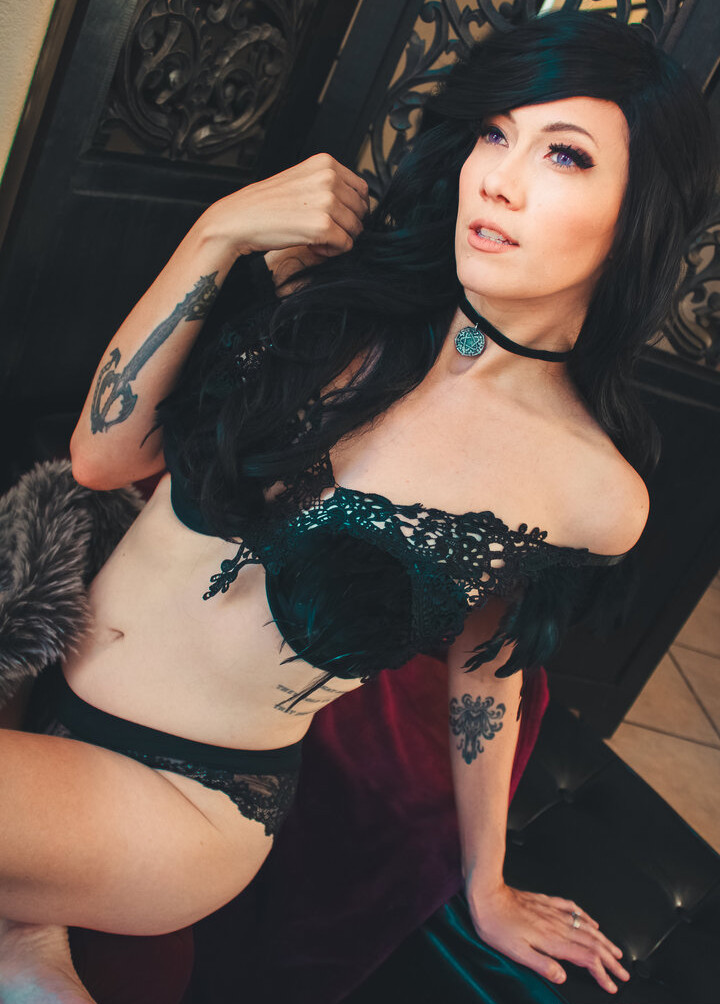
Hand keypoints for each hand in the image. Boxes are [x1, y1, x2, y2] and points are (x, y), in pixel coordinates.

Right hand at [199, 152, 369, 259]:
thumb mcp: (300, 180)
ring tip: (315, 238)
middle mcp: (329, 178)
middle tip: (322, 231)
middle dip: (346, 226)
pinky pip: (345, 245)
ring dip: (338, 239)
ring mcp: (327, 202)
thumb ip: (327, 185)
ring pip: (355, 229)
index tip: (336, 218)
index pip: (362, 190)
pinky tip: (313, 246)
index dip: (352, 209)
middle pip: (361, 211)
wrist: (239, 219)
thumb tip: (355, 205)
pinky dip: (331, 252)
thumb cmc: (265, 205)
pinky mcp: (323, 226)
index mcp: (325, 163)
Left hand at [467, 882, 630, 993]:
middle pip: (592, 944)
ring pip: (587, 927)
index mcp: (552, 940)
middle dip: (610, 960)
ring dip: (604, 941)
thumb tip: (562, 976)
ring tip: (616, 952)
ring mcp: (553, 912)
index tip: (611, 985)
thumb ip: (541, 965)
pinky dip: (587, 918)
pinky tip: (592, 922)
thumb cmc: (497, 924)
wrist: (487, 895)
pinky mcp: (546, 902)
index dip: (601, 973)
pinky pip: (573, 910)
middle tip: (623, 973)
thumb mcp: (516, 952)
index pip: (586, 959)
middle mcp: (557, 925)